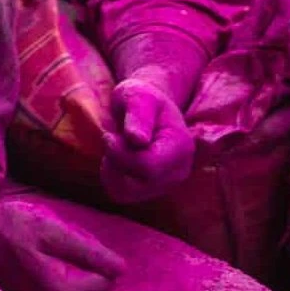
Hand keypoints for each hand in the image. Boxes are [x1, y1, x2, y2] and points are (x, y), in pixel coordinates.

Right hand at [0, 196, 123, 290]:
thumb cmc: (6, 228)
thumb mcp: (50, 232)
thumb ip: (87, 252)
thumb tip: (121, 269)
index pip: (101, 285)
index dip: (100, 263)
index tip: (83, 245)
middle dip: (86, 272)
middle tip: (70, 247)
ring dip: (71, 277)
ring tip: (57, 253)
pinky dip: (55, 280)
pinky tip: (43, 262)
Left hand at [100, 74, 195, 204]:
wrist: (147, 107)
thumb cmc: (142, 98)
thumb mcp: (138, 96)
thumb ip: (138, 115)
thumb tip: (137, 140)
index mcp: (181, 147)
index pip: (148, 167)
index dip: (120, 154)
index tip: (108, 135)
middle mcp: (179, 170)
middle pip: (136, 183)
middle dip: (115, 161)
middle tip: (112, 138)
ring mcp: (167, 183)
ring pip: (126, 192)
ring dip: (111, 170)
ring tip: (115, 148)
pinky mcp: (152, 190)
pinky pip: (121, 194)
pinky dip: (111, 178)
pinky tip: (114, 159)